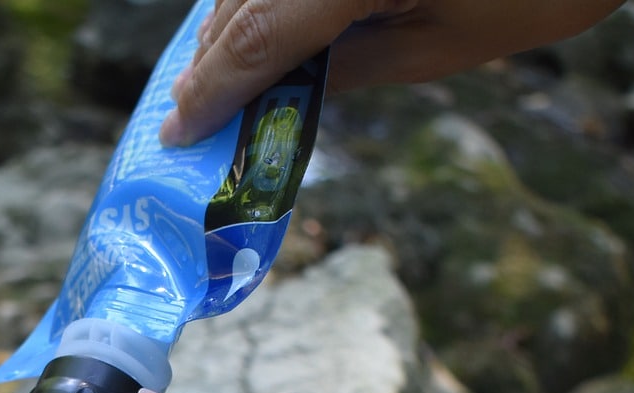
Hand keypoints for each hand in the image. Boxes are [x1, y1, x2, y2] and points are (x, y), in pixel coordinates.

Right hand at [161, 0, 628, 145]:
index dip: (212, 94)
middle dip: (213, 58)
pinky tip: (264, 19)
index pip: (257, 41)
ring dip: (234, 18)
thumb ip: (363, 63)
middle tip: (187, 110)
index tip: (177, 133)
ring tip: (220, 71)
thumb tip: (292, 87)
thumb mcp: (456, 39)